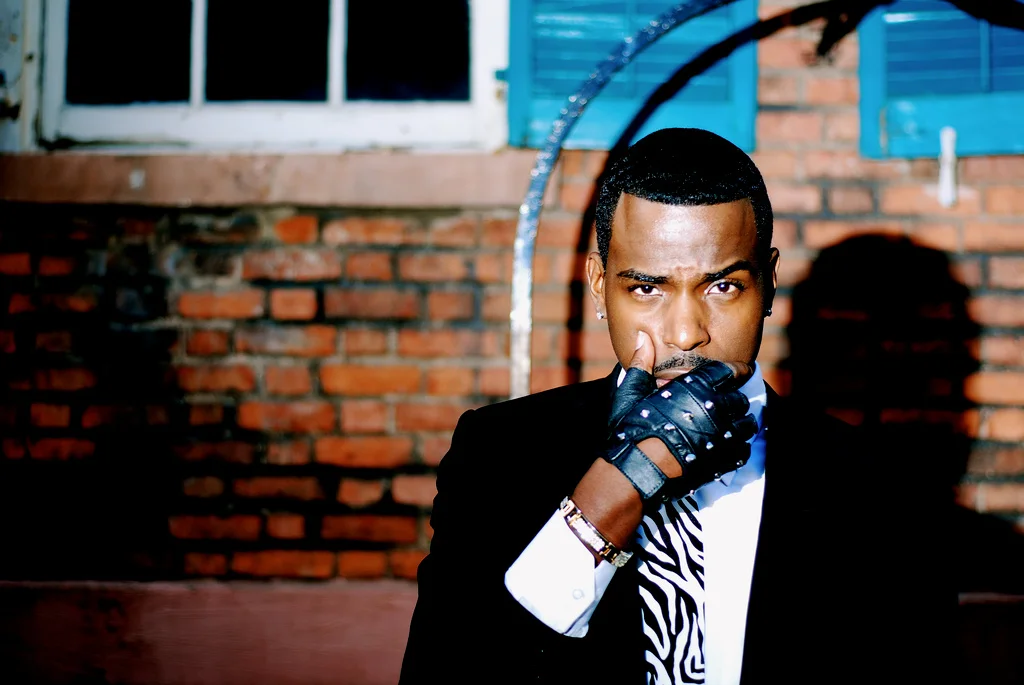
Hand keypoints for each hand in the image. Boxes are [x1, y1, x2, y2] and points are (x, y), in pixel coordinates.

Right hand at [604, 335, 757, 502]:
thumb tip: (643, 339)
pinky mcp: (723, 459)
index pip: (727, 371)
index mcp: (694, 387)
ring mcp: (722, 435)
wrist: (638, 470)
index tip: (742, 370)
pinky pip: (742, 450)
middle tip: (728, 403)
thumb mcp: (631, 394)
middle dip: (734, 400)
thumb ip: (640, 365)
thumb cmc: (632, 431)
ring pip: (746, 424)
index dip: (737, 369)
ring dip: (740, 423)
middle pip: (739, 399)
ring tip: (731, 425)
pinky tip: (727, 447)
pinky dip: (738, 447)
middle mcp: (713, 408)